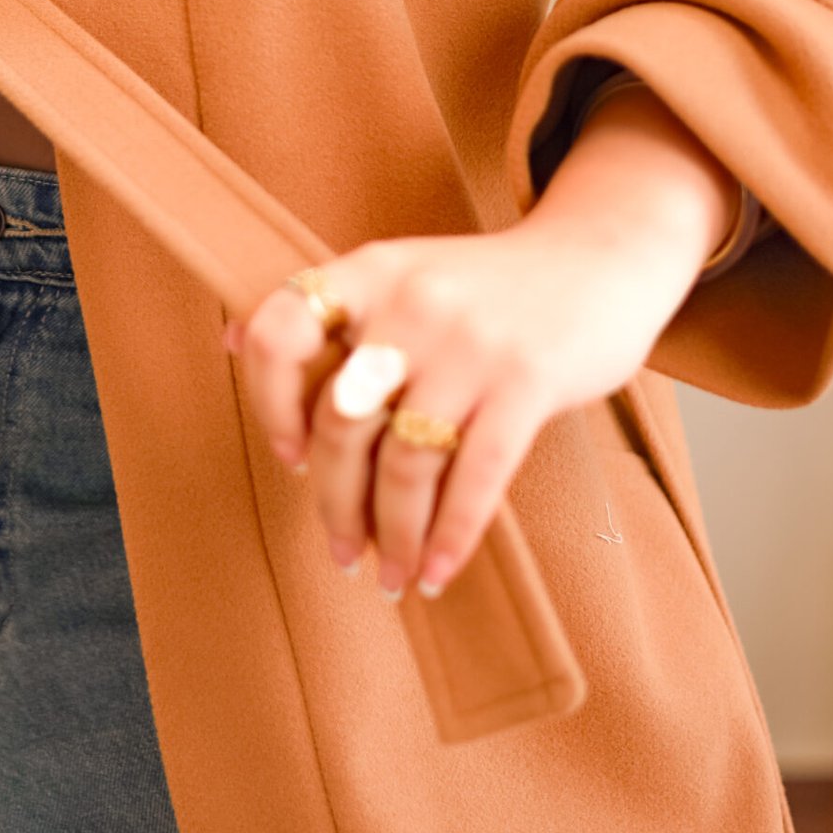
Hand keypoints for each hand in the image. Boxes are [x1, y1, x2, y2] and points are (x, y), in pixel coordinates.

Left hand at [222, 88, 739, 598]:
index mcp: (371, 272)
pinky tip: (438, 568)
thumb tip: (231, 340)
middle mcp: (412, 303)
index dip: (269, 402)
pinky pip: (477, 476)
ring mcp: (472, 342)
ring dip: (392, 533)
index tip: (291, 454)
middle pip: (342, 422)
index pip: (281, 333)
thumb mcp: (405, 271)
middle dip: (335, 503)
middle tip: (342, 551)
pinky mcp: (528, 379)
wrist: (600, 258)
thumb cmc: (490, 286)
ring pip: (406, 461)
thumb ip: (334, 309)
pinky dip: (451, 535)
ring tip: (391, 574)